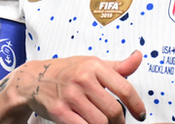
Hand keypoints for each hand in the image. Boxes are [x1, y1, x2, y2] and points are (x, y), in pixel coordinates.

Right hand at [0, 51, 145, 123]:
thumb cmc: (66, 71)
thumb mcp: (92, 63)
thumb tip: (138, 57)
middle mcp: (82, 79)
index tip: (140, 113)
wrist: (34, 79)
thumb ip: (118, 66)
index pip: (124, 87)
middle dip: (120, 120)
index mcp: (94, 66)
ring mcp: (70, 96)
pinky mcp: (60, 111)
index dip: (136, 104)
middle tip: (120, 122)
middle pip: (113, 109)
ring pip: (100, 122)